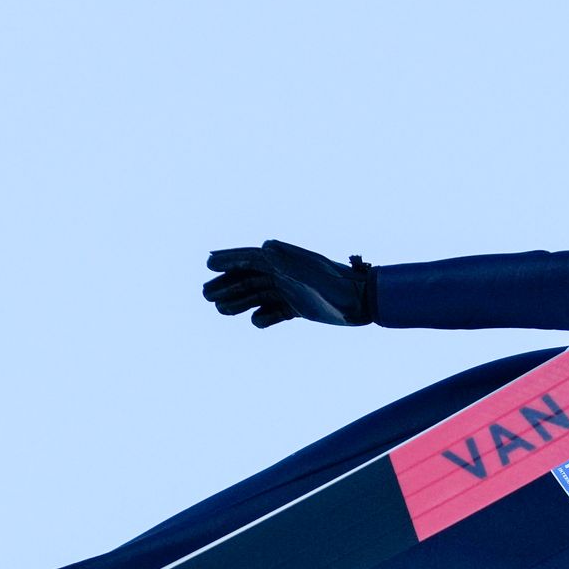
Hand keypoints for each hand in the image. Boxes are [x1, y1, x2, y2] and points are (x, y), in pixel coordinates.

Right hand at [202, 241, 373, 327]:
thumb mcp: (312, 272)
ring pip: (259, 295)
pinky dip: (265, 317)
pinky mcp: (301, 307)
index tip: (208, 263)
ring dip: (239, 301)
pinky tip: (256, 322)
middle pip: (249, 277)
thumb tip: (263, 246)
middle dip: (227, 284)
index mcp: (285, 261)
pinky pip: (276, 311)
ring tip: (219, 310)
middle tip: (205, 295)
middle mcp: (286, 273)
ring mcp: (293, 290)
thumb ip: (289, 261)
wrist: (364, 302)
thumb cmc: (339, 286)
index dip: (229, 259)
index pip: (251, 258)